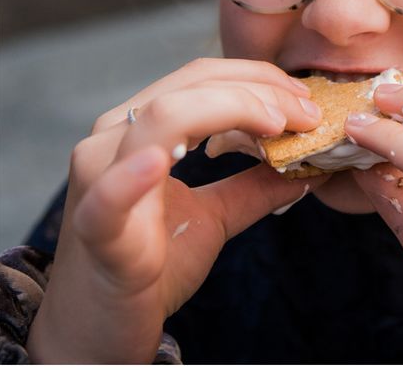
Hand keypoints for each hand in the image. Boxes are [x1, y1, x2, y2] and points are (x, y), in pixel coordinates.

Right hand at [27, 59, 329, 362]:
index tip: (305, 102)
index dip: (256, 79)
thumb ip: (251, 188)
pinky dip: (134, 176)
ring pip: (161, 117)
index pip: (198, 78)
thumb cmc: (148, 268)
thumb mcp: (211, 218)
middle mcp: (111, 139)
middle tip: (306, 112)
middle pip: (186, 86)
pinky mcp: (96, 224)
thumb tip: (306, 167)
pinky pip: (111, 193)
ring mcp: (99, 176)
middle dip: (255, 89)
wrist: (101, 324)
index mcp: (135, 129)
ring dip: (228, 110)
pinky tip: (161, 163)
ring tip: (276, 127)